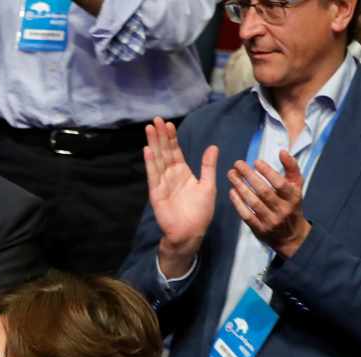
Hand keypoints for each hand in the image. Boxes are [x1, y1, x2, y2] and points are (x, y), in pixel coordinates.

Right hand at [143, 116, 216, 276]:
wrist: (190, 232)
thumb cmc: (200, 212)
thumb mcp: (208, 185)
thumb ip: (208, 166)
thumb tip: (213, 147)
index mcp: (182, 173)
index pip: (175, 151)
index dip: (171, 138)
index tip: (168, 124)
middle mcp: (170, 176)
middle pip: (164, 152)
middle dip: (160, 136)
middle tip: (155, 120)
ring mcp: (162, 184)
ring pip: (157, 160)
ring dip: (153, 144)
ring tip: (149, 130)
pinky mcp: (157, 194)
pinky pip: (153, 176)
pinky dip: (151, 164)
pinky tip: (148, 151)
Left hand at [228, 151, 309, 258]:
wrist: (291, 235)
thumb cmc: (291, 204)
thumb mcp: (297, 186)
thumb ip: (291, 168)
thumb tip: (282, 151)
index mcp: (294, 197)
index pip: (280, 183)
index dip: (267, 171)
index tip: (255, 161)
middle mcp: (283, 209)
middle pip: (264, 191)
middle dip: (249, 176)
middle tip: (237, 164)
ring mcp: (271, 221)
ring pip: (253, 202)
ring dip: (240, 187)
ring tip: (231, 175)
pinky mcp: (259, 229)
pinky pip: (246, 215)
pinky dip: (238, 202)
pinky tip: (231, 191)